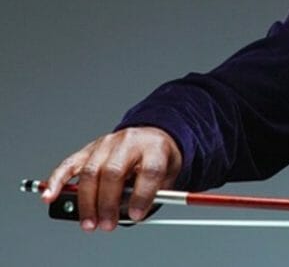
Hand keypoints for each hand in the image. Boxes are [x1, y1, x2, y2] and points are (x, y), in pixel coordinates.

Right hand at [42, 126, 181, 230]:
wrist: (150, 135)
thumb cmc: (158, 157)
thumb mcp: (167, 174)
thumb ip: (152, 193)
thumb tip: (128, 214)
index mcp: (154, 148)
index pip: (149, 171)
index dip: (142, 195)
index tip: (136, 215)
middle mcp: (129, 142)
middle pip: (113, 171)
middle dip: (108, 203)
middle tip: (107, 224)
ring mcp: (106, 144)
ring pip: (90, 172)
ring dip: (87, 202)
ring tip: (89, 223)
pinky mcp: (88, 149)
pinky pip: (69, 165)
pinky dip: (56, 181)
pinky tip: (50, 196)